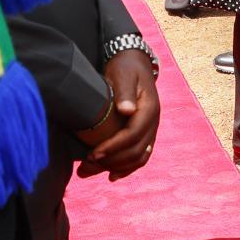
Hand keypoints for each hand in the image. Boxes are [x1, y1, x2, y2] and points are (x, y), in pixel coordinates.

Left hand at [78, 48, 161, 178]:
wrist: (135, 63)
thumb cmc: (125, 68)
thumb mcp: (123, 74)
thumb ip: (125, 92)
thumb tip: (126, 110)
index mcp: (149, 108)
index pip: (132, 134)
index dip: (113, 147)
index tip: (93, 153)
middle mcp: (153, 122)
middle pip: (136, 150)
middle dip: (111, 161)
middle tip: (86, 165)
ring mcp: (151, 129)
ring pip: (139, 157)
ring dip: (116, 168)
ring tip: (91, 171)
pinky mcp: (144, 133)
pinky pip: (140, 155)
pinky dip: (127, 168)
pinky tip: (111, 175)